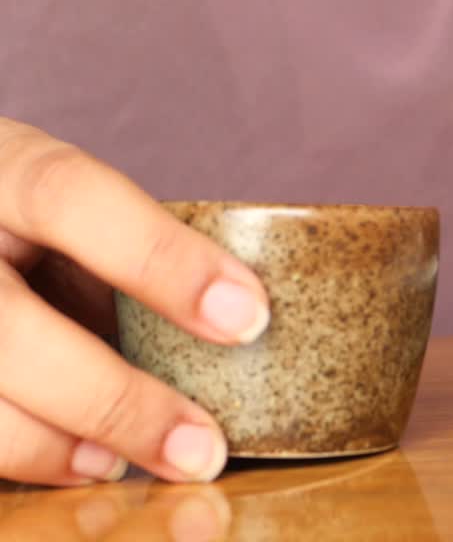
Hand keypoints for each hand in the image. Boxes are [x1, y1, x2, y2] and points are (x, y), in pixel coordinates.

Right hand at [0, 119, 269, 485]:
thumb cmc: (27, 225)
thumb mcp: (68, 212)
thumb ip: (130, 255)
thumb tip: (247, 321)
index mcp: (1, 166)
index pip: (70, 195)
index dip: (161, 258)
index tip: (248, 317)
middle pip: (10, 328)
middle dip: (113, 399)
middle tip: (203, 446)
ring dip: (59, 447)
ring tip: (131, 465)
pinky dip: (27, 459)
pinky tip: (85, 464)